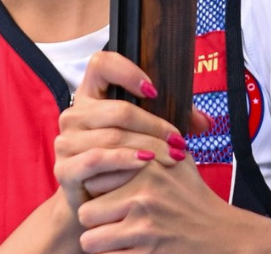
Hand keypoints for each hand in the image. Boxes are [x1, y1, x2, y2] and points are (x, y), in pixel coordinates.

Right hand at [55, 51, 209, 212]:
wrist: (98, 206)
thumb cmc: (123, 164)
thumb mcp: (146, 136)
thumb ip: (172, 123)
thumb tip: (205, 122)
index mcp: (90, 95)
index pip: (101, 63)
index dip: (127, 70)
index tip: (154, 90)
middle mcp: (74, 115)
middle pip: (117, 110)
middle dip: (154, 125)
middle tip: (179, 140)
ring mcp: (66, 142)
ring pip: (112, 136)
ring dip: (147, 145)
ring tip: (172, 156)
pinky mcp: (65, 169)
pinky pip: (96, 159)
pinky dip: (124, 161)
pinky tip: (145, 164)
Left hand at [76, 154, 234, 253]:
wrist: (225, 234)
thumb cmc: (196, 197)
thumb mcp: (179, 160)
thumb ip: (152, 142)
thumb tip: (122, 124)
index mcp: (147, 168)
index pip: (94, 176)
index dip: (95, 188)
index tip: (103, 194)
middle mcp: (143, 196)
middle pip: (86, 211)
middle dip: (93, 219)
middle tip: (106, 220)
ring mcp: (145, 228)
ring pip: (90, 239)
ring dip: (99, 242)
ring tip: (111, 238)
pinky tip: (124, 249)